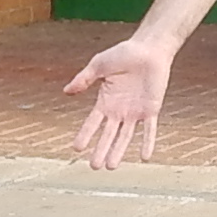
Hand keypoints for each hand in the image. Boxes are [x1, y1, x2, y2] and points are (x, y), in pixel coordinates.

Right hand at [66, 36, 174, 168]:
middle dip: (101, 150)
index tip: (76, 148)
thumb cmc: (124, 54)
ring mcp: (135, 112)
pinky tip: (144, 157)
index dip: (85, 135)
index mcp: (105, 101)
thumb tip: (66, 91)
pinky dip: (147, 142)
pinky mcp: (151, 110)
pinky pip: (149, 129)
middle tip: (94, 166)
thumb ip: (84, 78)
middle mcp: (119, 110)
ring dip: (119, 151)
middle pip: (108, 135)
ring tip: (111, 167)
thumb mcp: (99, 64)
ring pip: (126, 137)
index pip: (92, 123)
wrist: (149, 49)